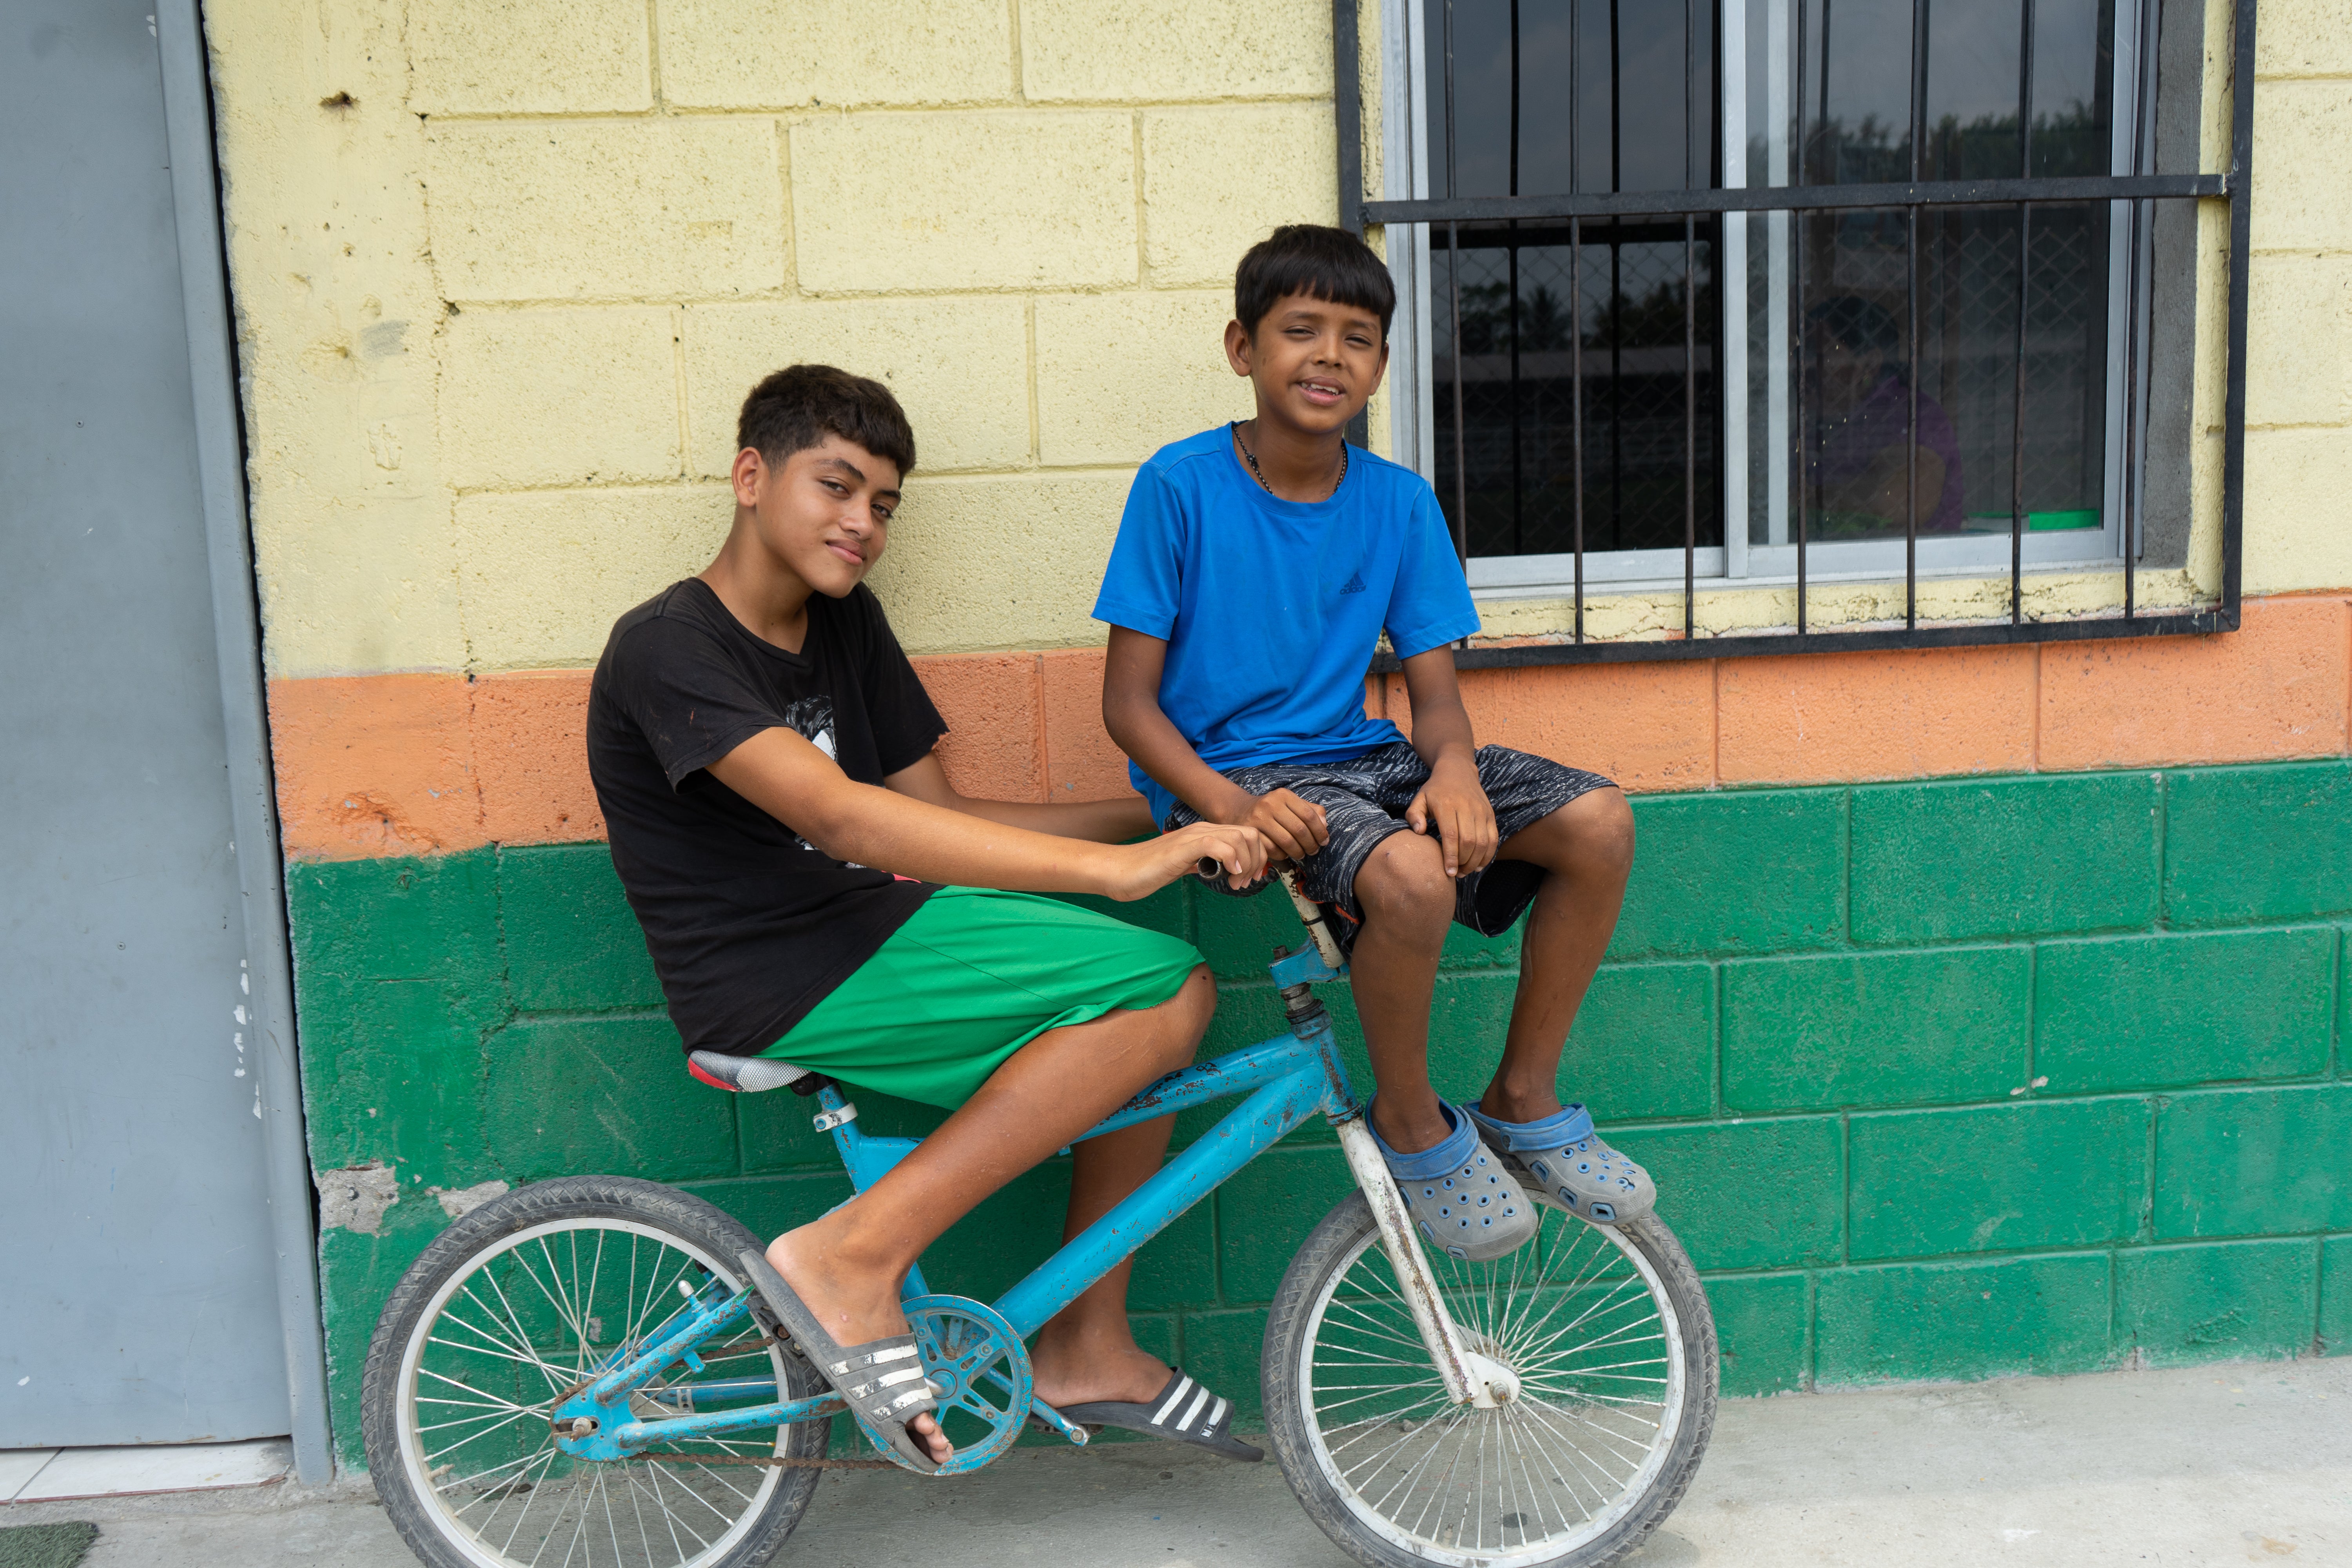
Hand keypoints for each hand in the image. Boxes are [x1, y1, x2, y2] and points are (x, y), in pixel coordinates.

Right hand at [1100, 820, 1269, 901]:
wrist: (1122, 870)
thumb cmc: (1149, 870)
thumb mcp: (1184, 865)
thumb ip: (1203, 862)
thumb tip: (1221, 867)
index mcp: (1204, 833)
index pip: (1247, 834)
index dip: (1256, 857)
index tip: (1247, 879)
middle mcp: (1202, 829)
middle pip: (1250, 833)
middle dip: (1256, 860)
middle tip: (1242, 883)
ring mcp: (1192, 836)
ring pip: (1239, 837)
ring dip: (1245, 863)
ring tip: (1234, 883)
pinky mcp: (1183, 847)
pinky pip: (1217, 844)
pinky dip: (1231, 859)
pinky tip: (1227, 875)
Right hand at [1210, 787, 1328, 863]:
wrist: (1240, 810)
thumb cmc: (1272, 809)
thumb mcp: (1290, 804)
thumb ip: (1311, 810)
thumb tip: (1325, 824)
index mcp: (1284, 795)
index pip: (1309, 815)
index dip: (1320, 831)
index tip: (1324, 841)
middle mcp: (1270, 804)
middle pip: (1299, 830)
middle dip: (1311, 844)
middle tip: (1314, 851)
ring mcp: (1258, 818)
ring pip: (1287, 842)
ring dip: (1298, 852)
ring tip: (1301, 854)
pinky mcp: (1250, 833)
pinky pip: (1273, 850)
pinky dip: (1283, 855)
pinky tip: (1286, 854)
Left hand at [1405, 759, 1497, 878]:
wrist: (1458, 771)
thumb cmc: (1435, 790)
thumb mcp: (1419, 798)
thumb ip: (1414, 815)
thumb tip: (1419, 832)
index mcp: (1447, 805)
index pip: (1451, 835)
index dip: (1450, 856)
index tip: (1448, 872)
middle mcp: (1467, 807)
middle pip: (1469, 841)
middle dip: (1463, 862)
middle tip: (1456, 874)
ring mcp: (1481, 811)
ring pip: (1483, 842)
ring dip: (1475, 861)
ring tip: (1465, 871)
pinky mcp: (1490, 814)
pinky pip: (1493, 838)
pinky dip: (1488, 855)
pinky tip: (1478, 864)